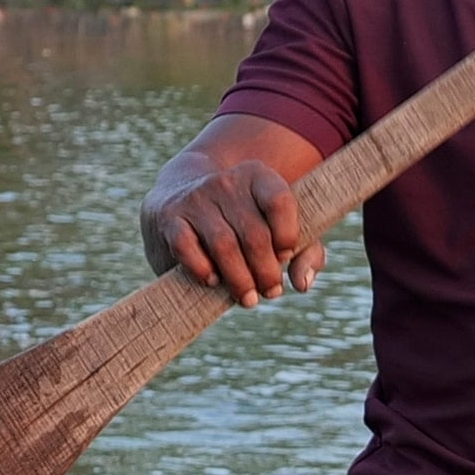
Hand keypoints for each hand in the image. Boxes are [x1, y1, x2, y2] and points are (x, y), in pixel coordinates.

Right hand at [144, 148, 322, 304]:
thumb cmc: (240, 218)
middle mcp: (225, 182)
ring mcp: (195, 198)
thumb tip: (302, 285)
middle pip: (254, 234)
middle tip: (270, 291)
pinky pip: (188, 247)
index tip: (285, 256)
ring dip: (240, 279)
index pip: (279, 201)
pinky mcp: (170, 217)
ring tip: (247, 298)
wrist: (179, 190)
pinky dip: (203, 269)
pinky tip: (213, 281)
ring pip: (224, 245)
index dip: (287, 235)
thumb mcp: (277, 224)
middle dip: (266, 271)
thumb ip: (305, 252)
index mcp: (257, 176)